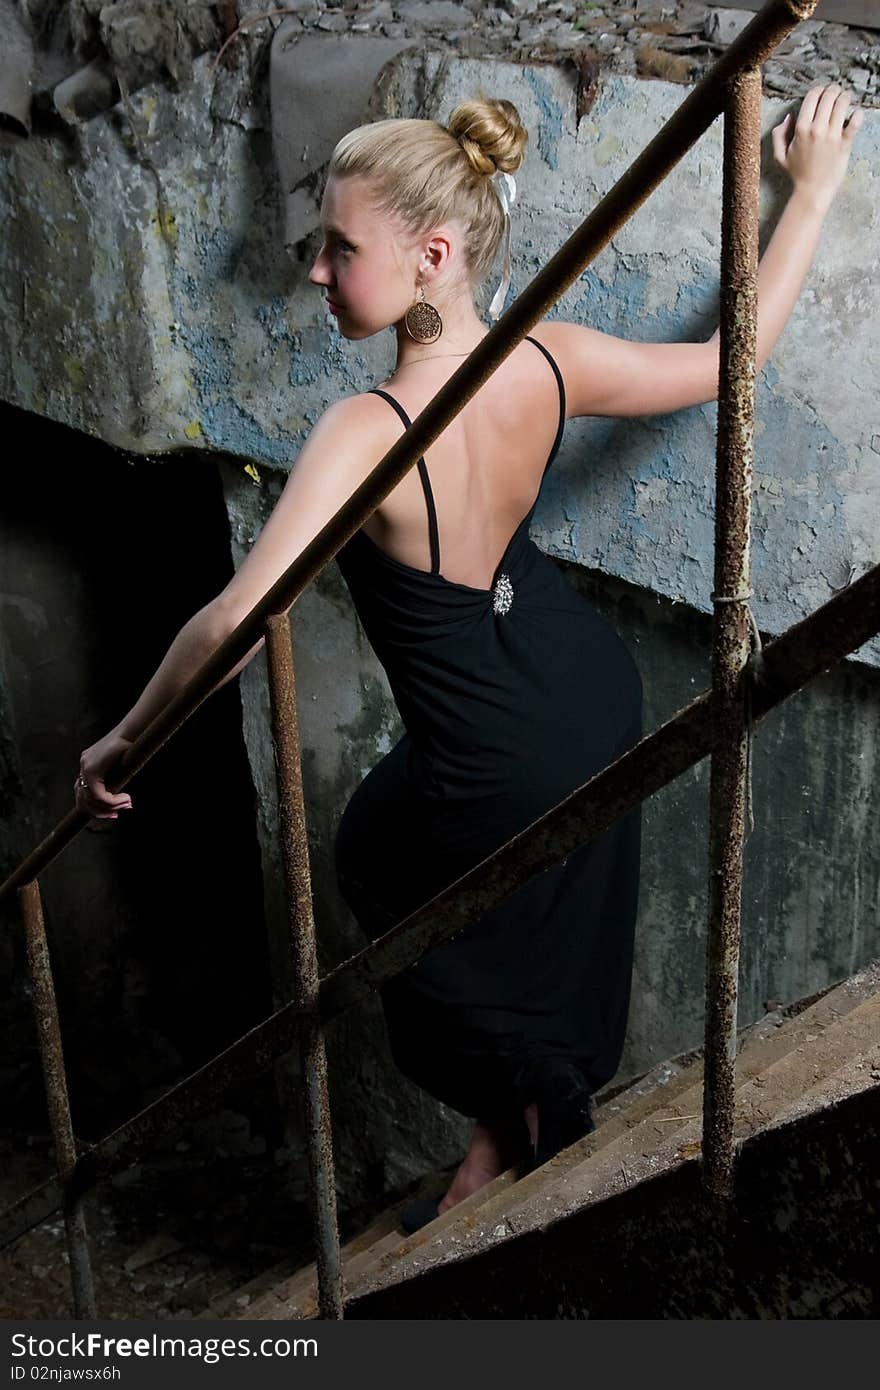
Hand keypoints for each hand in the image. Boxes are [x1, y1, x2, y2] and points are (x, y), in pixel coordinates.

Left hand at [75, 730, 134, 819]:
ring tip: (126, 805)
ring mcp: (85, 766)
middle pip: (83, 799)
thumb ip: (117, 779)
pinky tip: (125, 799)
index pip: (84, 792)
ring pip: (90, 799)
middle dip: (100, 811)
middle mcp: (84, 765)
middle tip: (116, 815)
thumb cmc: (132, 746)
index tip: (113, 814)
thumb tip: (125, 801)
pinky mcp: (91, 768)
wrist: (131, 732)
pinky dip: (112, 801)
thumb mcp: (122, 766)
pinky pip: (97, 794)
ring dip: (109, 807)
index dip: (96, 807)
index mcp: (89, 764)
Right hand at [772, 83, 864, 214]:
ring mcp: (832, 135)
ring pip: (843, 102)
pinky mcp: (845, 142)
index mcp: (801, 128)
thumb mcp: (779, 155)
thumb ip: (778, 134)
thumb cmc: (797, 174)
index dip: (818, 90)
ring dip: (845, 97)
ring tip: (845, 99)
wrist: (813, 191)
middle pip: (829, 95)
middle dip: (833, 90)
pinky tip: (855, 115)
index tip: (822, 93)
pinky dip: (857, 113)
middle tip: (836, 93)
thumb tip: (789, 117)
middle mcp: (817, 128)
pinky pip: (856, 120)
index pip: (812, 96)